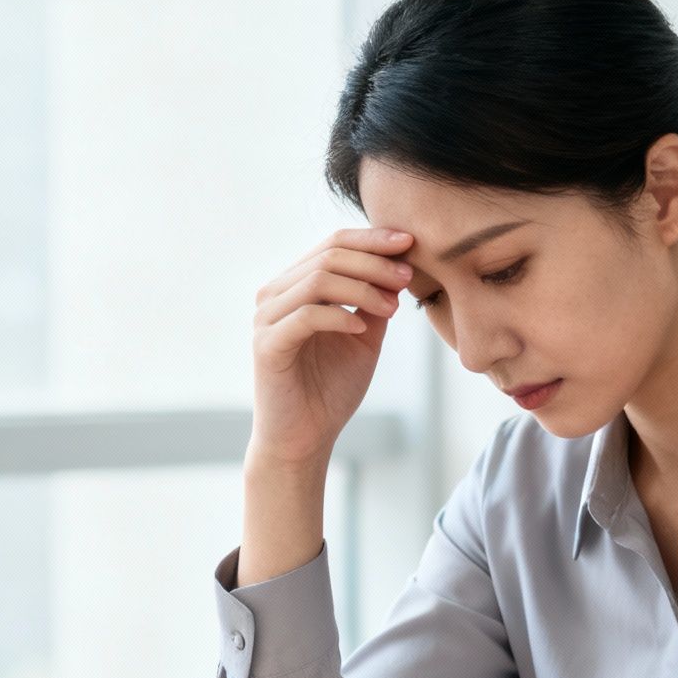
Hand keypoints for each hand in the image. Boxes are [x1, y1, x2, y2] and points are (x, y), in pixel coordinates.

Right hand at [247, 227, 414, 468]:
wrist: (305, 438)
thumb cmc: (331, 388)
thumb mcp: (365, 336)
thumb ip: (376, 299)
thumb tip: (401, 263)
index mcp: (295, 286)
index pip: (333, 244)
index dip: (372, 239)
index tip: (410, 243)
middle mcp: (275, 294)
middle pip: (328, 255)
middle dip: (374, 262)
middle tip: (407, 276)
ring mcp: (267, 318)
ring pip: (318, 280)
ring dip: (363, 288)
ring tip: (392, 307)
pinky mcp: (266, 344)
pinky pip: (307, 315)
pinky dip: (340, 316)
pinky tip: (363, 327)